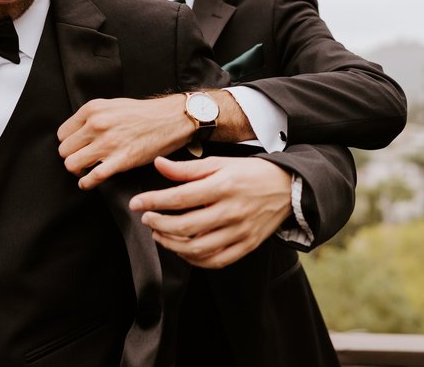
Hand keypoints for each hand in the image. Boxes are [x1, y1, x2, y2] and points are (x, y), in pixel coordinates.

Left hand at [57, 95, 193, 189]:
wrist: (170, 119)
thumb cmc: (142, 113)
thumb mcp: (111, 105)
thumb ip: (92, 116)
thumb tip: (77, 133)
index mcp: (92, 109)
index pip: (62, 133)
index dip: (68, 143)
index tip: (76, 148)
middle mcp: (97, 124)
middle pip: (64, 150)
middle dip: (71, 157)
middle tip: (81, 160)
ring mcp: (108, 143)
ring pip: (72, 164)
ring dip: (77, 171)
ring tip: (85, 171)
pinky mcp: (121, 160)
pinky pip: (93, 177)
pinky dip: (86, 183)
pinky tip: (88, 182)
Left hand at [129, 156, 291, 268]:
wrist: (287, 188)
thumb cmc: (248, 173)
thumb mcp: (219, 164)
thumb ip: (186, 168)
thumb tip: (157, 164)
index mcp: (223, 186)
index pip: (181, 197)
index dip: (154, 201)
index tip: (136, 203)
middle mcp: (231, 211)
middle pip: (186, 226)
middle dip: (159, 224)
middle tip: (146, 218)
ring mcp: (240, 232)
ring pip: (198, 248)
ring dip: (171, 244)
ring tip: (159, 233)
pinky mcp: (246, 246)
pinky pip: (215, 261)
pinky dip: (194, 259)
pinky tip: (181, 249)